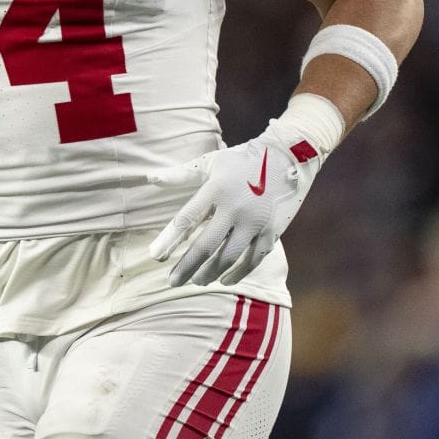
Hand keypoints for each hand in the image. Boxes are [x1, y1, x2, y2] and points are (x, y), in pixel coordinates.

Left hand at [147, 121, 324, 286]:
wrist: (288, 156)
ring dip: (210, 273)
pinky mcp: (272, 230)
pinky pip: (253, 258)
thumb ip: (180, 174)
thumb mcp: (210, 162)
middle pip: (206, 245)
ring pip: (229, 257)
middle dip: (187, 267)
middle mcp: (234, 207)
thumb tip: (150, 178)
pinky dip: (239, 272)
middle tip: (173, 282)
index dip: (170, 240)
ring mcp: (255, 221)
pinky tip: (225, 279)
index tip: (156, 257)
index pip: (187, 219)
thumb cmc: (242, 160)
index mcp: (216, 189)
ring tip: (197, 282)